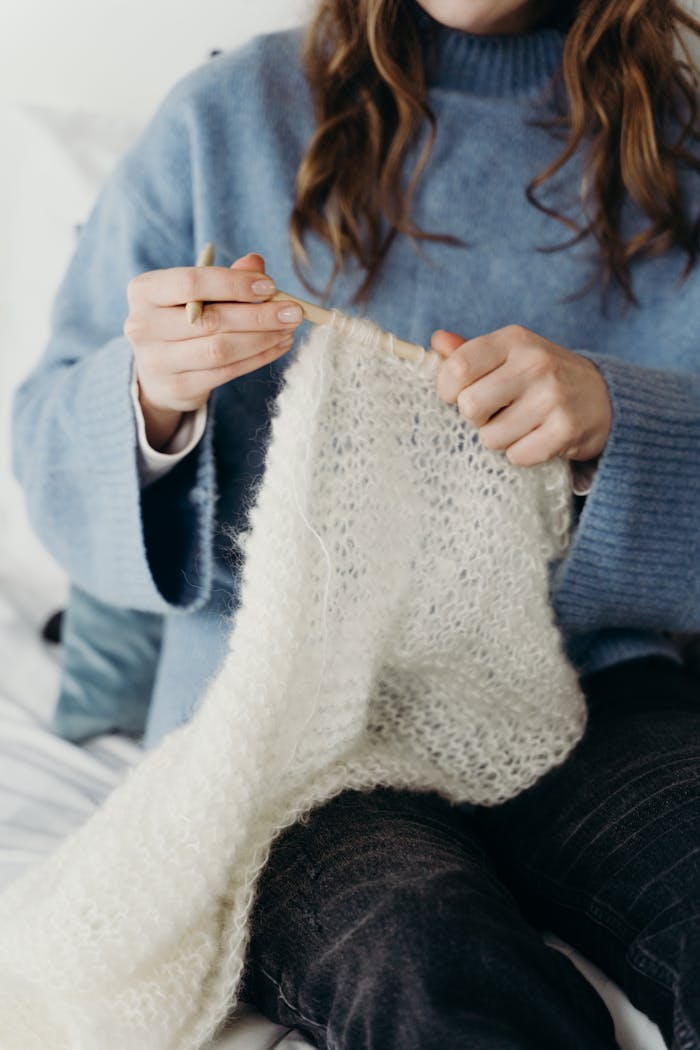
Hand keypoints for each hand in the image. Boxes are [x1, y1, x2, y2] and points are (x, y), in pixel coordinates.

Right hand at [124, 253, 302, 449]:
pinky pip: (226, 372)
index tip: (271, 286)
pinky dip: (257, 358)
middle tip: (293, 312)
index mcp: (144, 291)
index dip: (233, 284)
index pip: (190, 283)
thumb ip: (226, 276)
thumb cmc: (182, 319)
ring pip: (220, 350)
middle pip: (210, 320)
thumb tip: (256, 262)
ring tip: (288, 330)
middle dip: (258, 315)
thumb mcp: (197, 292)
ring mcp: (156, 361)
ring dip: (262, 339)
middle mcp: (142, 325)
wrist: (157, 370)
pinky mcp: (177, 387)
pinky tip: (277, 346)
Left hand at [431, 325, 611, 467]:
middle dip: (476, 418)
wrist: (604, 398)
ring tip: (520, 425)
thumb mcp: (510, 355)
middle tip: (495, 413)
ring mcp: (552, 396)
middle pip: (469, 407)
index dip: (447, 390)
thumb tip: (437, 341)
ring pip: (490, 438)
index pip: (457, 368)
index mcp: (513, 340)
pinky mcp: (565, 429)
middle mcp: (534, 363)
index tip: (458, 395)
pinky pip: (517, 456)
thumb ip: (470, 351)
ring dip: (500, 439)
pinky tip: (537, 438)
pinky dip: (522, 454)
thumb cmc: (543, 377)